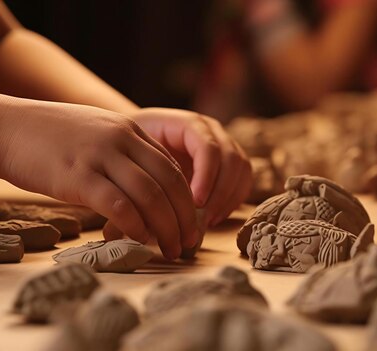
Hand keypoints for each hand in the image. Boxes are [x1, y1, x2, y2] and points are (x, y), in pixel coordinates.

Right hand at [0, 98, 196, 258]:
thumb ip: (121, 155)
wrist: (2, 127)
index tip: (191, 223)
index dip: (187, 199)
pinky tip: (140, 240)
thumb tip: (142, 190)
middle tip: (189, 243)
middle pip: (169, 183)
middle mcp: (121, 139)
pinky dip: (135, 226)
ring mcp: (100, 156)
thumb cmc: (45, 137)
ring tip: (171, 249)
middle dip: (184, 218)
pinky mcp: (77, 176)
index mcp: (129, 130)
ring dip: (166, 228)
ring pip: (150, 195)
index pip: (172, 167)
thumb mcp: (94, 133)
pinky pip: (118, 204)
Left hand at [131, 108, 251, 225]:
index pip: (208, 147)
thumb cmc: (132, 152)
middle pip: (231, 158)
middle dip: (220, 192)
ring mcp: (224, 144)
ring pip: (241, 169)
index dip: (206, 176)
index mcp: (188, 123)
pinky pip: (244, 180)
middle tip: (202, 219)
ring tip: (206, 222)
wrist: (137, 144)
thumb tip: (142, 214)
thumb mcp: (132, 159)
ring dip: (228, 198)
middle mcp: (211, 130)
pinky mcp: (230, 163)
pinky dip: (233, 200)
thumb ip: (141, 180)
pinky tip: (213, 218)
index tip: (195, 203)